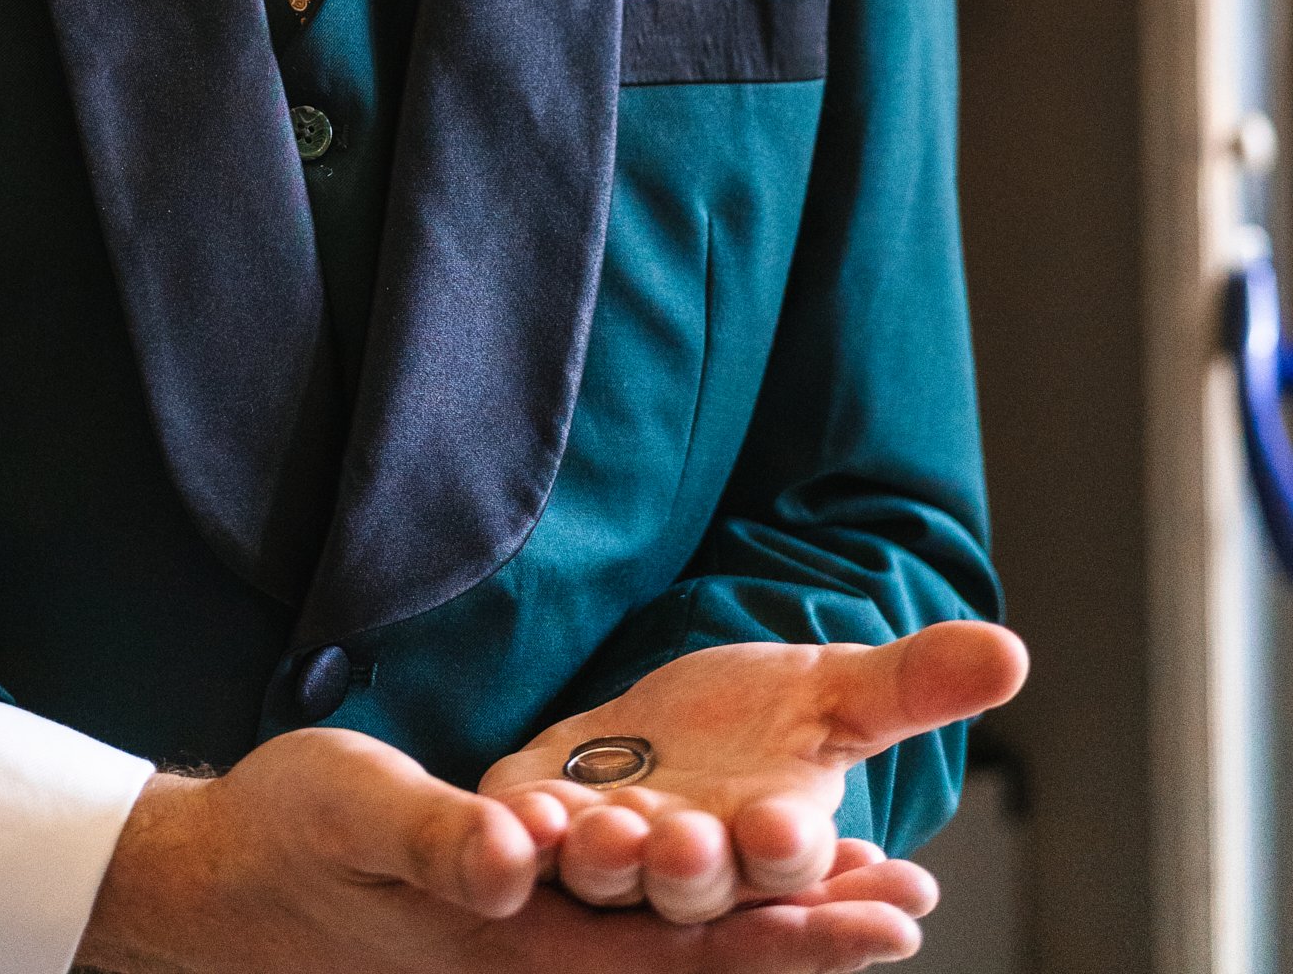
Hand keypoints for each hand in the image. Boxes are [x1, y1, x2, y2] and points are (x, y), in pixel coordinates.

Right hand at [78, 724, 959, 972]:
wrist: (217, 889)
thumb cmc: (281, 843)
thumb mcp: (351, 810)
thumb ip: (435, 840)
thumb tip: (519, 857)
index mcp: (514, 944)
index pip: (678, 955)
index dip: (780, 938)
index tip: (874, 913)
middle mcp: (540, 957)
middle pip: (699, 960)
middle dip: (806, 936)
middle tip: (910, 902)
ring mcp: (531, 943)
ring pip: (678, 946)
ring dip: (771, 924)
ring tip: (871, 893)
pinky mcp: (515, 914)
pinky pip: (631, 925)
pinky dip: (704, 905)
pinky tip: (747, 874)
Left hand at [481, 619, 1028, 923]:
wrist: (666, 725)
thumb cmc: (762, 722)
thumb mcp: (834, 692)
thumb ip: (913, 683)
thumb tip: (1013, 652)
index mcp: (775, 844)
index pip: (793, 861)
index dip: (795, 855)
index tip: (792, 825)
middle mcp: (696, 868)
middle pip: (698, 881)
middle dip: (696, 865)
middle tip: (695, 838)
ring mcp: (612, 853)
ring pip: (610, 870)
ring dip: (608, 856)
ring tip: (604, 829)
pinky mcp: (537, 821)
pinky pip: (524, 843)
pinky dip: (522, 831)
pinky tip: (521, 810)